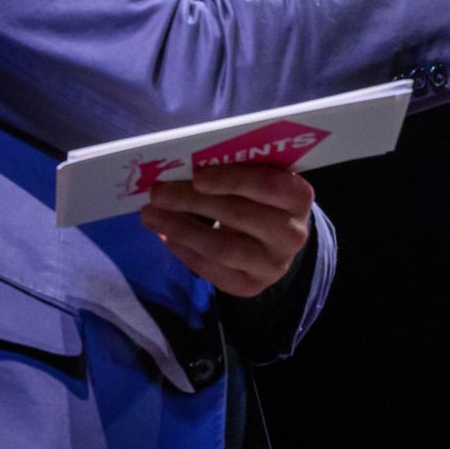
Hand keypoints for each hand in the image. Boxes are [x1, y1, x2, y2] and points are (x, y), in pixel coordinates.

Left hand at [140, 164, 317, 297]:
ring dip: (180, 228)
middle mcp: (292, 234)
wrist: (277, 239)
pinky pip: (211, 269)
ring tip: (151, 214)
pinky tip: (166, 234)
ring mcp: (272, 265)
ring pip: (221, 248)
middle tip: (157, 192)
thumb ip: (236, 167)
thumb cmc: (261, 196)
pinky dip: (183, 250)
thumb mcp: (260, 176)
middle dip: (192, 201)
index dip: (232, 179)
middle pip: (238, 215)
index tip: (196, 174)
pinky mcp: (250, 286)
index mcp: (298, 197)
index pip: (268, 185)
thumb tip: (183, 162)